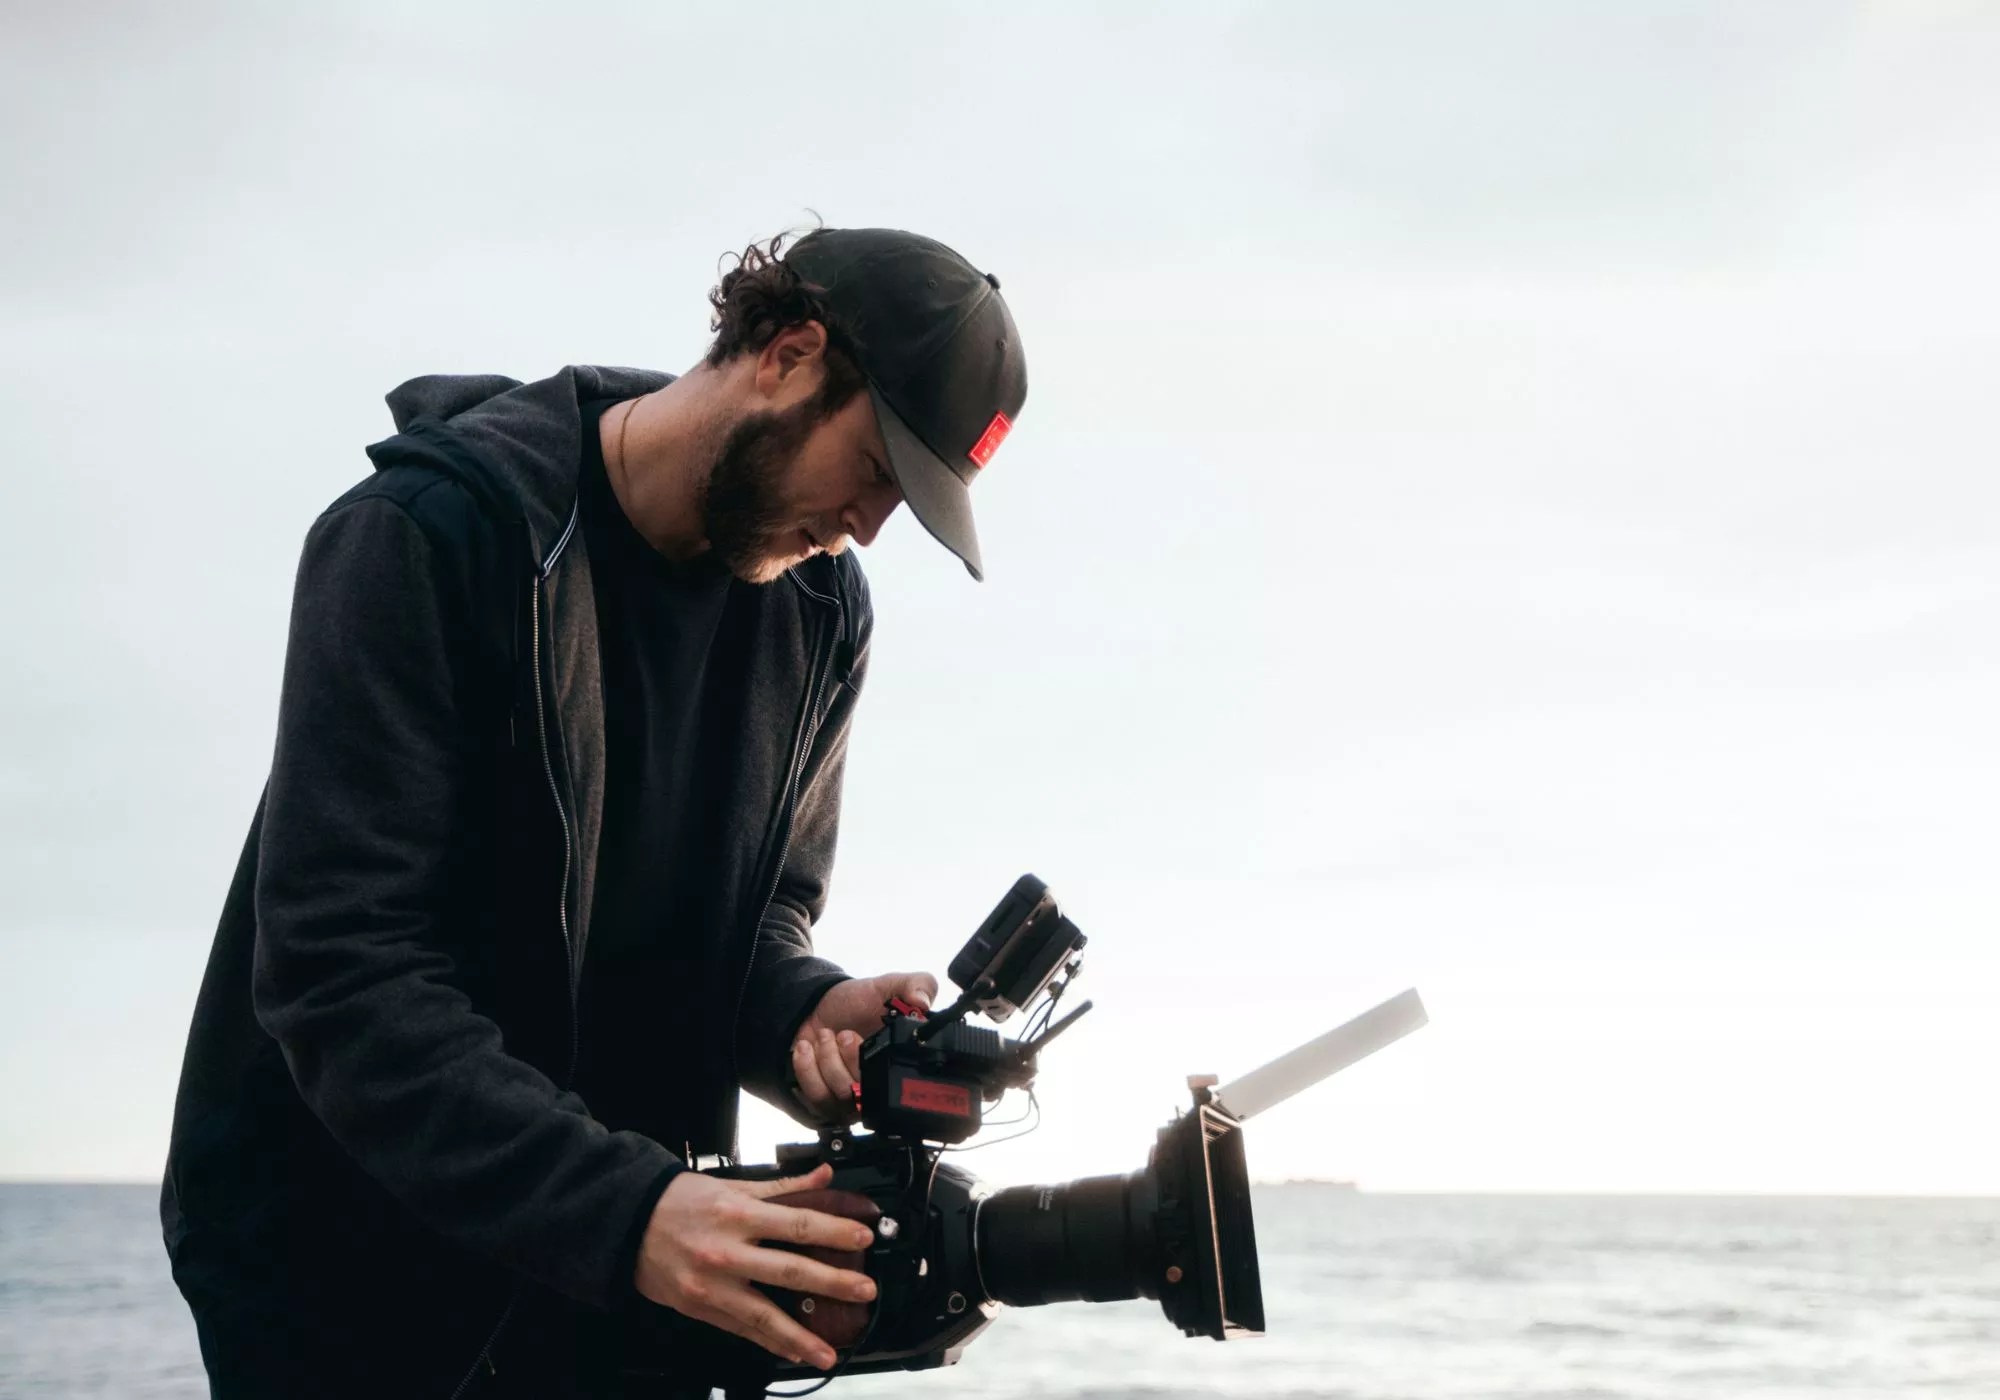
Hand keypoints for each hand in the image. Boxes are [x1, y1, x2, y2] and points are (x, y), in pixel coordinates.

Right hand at [633, 1163, 876, 1371]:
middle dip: (833, 1283)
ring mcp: (713, 1286)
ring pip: (765, 1316)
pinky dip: (769, 1344)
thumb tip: (824, 1176)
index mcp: (739, 1214)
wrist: (628, 1224)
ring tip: (830, 1351)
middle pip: (790, 1271)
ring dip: (801, 1337)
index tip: (863, 1239)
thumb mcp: (732, 1185)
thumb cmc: (681, 1201)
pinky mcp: (701, 1308)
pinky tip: (792, 1352)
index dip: (835, 1232)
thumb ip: (782, 1186)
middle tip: (865, 1291)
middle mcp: (728, 1252)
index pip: (799, 1224)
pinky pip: (741, 1330)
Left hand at [791, 972, 939, 1122]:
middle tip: (843, 1033)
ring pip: (839, 1100)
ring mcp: (850, 1102)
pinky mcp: (824, 1104)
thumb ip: (917, 984)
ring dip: (827, 1062)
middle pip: (865, 1098)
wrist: (820, 1006)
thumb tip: (923, 1002)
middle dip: (848, 1060)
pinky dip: (807, 1069)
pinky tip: (807, 1048)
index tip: (862, 1039)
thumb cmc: (859, 1002)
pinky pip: (815, 1100)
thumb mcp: (891, 986)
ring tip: (824, 1035)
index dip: (879, 1069)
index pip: (900, 1092)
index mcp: (900, 1068)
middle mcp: (878, 1091)